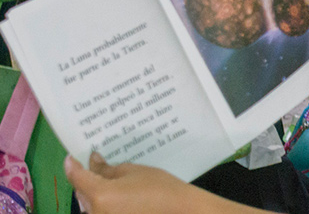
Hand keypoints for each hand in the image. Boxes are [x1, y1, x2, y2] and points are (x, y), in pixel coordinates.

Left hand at [65, 153, 187, 213]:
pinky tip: (115, 195)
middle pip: (81, 193)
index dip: (72, 165)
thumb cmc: (159, 187)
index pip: (77, 177)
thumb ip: (107, 169)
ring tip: (106, 180)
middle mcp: (96, 212)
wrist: (181, 210)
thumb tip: (94, 162)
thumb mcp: (132, 171)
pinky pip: (100, 211)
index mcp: (100, 195)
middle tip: (94, 165)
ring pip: (89, 204)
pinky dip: (103, 203)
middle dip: (85, 179)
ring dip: (93, 192)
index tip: (72, 157)